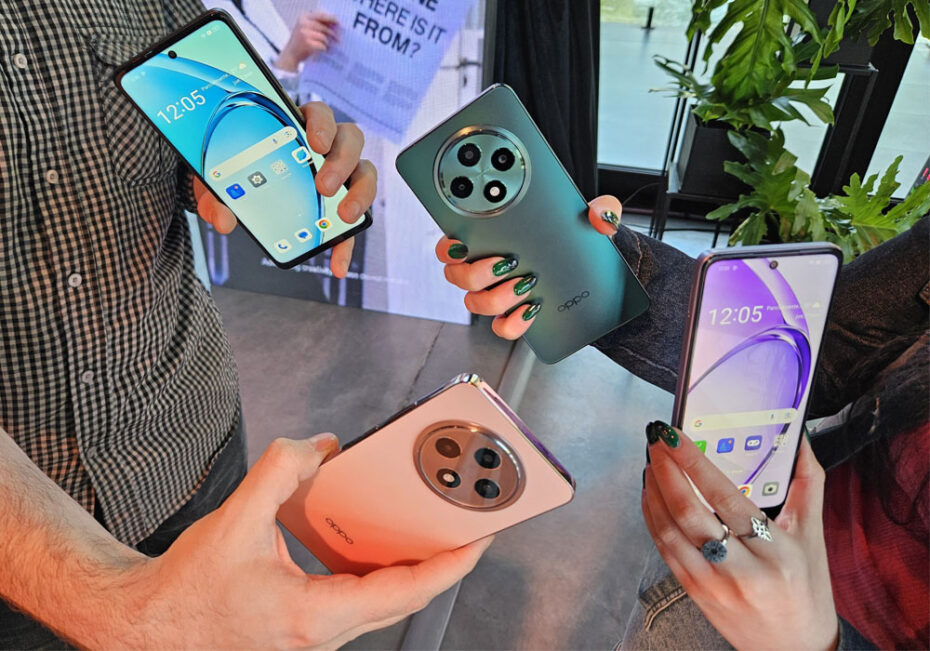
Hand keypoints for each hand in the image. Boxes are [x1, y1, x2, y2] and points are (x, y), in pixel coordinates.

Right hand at [123, 434, 489, 648]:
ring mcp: (316, 638)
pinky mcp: (306, 630)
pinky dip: (376, 571)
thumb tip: (322, 447)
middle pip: (404, 598)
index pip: (405, 591)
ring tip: (428, 530)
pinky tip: (373, 543)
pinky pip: (358, 601)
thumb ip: (282, 471)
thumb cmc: (185, 591)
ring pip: (382, 603)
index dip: (450, 565)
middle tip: (466, 527)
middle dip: (441, 561)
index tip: (479, 540)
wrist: (146, 627)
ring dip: (409, 568)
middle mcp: (323, 635)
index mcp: (315, 615)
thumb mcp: (236, 519)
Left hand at [195, 102, 375, 277]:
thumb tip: (222, 219)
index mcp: (298, 127)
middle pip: (350, 141)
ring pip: (365, 173)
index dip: (322, 125)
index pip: (320, 114)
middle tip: (322, 187)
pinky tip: (337, 265)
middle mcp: (327, 146)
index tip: (316, 144)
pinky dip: (347, 245)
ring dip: (359, 194)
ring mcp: (341, 174)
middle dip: (340, 164)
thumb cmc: (239, 169)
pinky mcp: (343, 203)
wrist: (241, 187)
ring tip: (344, 217)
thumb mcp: (223, 176)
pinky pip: (355, 221)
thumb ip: (217, 193)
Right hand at [277, 12, 338, 70]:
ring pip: (324, 37)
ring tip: (328, 46)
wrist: (291, 54)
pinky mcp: (308, 44)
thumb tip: (335, 24)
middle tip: (338, 39)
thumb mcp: (305, 28)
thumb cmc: (301, 41)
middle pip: (324, 28)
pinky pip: (322, 45)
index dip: (331, 19)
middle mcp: (303, 24)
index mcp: (303, 17)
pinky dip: (325, 49)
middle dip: (333, 34)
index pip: (320, 16)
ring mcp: (305, 34)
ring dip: (328, 43)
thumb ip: (317, 24)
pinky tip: (324, 50)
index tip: (338, 22)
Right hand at [435, 195, 621, 338]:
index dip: (449, 246)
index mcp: (491, 240)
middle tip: (507, 262)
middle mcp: (487, 269)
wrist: (598, 278)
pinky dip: (512, 322)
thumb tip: (599, 215)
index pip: (452, 243)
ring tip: (525, 285)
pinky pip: (501, 328)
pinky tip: (531, 310)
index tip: (464, 244)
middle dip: (477, 271)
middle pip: (457, 276)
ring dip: (497, 296)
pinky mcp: (514, 318)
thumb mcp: (590, 221)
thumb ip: (599, 210)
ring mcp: (498, 295)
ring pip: (475, 302)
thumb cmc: (579, 242)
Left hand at [641, 422, 838, 650]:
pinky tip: (651, 494)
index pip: (727, 498)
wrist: (794, 647)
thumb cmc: (806, 588)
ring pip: (669, 530)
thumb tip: (800, 439)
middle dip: (666, 470)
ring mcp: (713, 584)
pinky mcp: (693, 592)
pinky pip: (663, 549)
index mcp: (777, 553)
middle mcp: (742, 571)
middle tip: (657, 441)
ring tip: (652, 462)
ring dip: (653, 490)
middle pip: (689, 513)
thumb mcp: (813, 535)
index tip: (676, 436)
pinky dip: (651, 516)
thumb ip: (808, 482)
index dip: (696, 463)